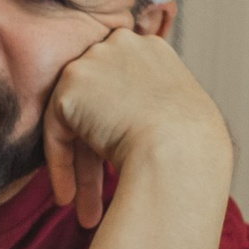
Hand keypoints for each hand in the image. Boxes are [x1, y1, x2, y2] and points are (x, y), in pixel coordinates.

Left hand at [41, 29, 231, 228]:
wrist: (180, 150)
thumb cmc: (193, 146)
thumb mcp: (179, 112)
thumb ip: (151, 105)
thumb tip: (131, 125)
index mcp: (150, 49)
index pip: (119, 81)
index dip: (115, 120)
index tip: (120, 154)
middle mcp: (120, 45)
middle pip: (95, 100)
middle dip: (93, 146)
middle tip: (99, 184)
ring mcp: (93, 62)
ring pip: (74, 117)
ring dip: (76, 164)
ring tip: (78, 203)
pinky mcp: (69, 86)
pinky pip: (56, 131)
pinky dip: (59, 165)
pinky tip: (67, 197)